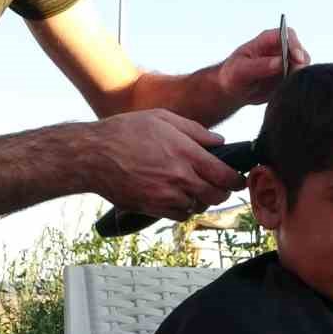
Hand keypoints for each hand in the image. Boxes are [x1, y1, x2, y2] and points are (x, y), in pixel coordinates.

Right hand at [88, 110, 248, 219]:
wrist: (93, 155)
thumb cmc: (125, 132)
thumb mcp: (163, 118)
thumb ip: (195, 131)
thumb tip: (219, 141)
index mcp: (186, 154)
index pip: (225, 175)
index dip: (237, 180)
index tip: (239, 179)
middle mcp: (180, 178)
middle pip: (216, 195)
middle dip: (223, 192)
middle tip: (221, 185)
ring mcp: (166, 196)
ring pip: (198, 207)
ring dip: (202, 199)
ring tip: (196, 188)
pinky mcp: (153, 208)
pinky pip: (180, 215)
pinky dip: (184, 208)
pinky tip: (178, 195)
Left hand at [215, 27, 310, 106]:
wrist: (232, 90)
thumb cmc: (232, 75)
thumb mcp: (240, 70)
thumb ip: (259, 66)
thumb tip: (280, 62)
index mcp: (268, 40)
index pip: (288, 35)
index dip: (295, 45)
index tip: (297, 59)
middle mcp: (280, 49)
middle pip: (300, 51)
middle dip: (301, 64)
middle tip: (295, 76)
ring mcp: (286, 63)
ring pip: (302, 67)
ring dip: (299, 76)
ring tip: (285, 86)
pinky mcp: (287, 77)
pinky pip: (298, 80)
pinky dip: (296, 85)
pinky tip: (285, 92)